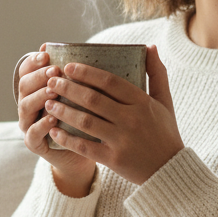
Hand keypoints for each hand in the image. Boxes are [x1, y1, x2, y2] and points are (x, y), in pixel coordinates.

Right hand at [16, 46, 97, 196]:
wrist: (88, 153)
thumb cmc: (92, 119)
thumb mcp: (91, 95)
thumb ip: (88, 75)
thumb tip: (99, 50)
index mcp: (39, 87)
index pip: (28, 68)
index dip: (34, 60)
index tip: (47, 52)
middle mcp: (31, 103)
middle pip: (24, 84)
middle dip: (38, 76)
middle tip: (54, 72)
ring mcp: (30, 123)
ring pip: (25, 105)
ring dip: (39, 96)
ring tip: (54, 92)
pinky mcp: (34, 143)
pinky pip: (33, 132)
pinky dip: (41, 125)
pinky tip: (52, 119)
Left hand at [43, 45, 183, 185]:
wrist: (169, 170)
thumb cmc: (164, 132)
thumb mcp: (165, 102)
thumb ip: (157, 74)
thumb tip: (150, 46)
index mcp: (142, 102)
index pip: (110, 82)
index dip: (86, 72)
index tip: (68, 67)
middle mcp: (131, 119)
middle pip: (93, 99)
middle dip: (68, 89)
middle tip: (51, 82)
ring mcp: (122, 140)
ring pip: (86, 122)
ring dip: (63, 111)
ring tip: (49, 103)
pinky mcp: (113, 159)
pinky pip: (85, 147)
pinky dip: (67, 139)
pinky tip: (54, 131)